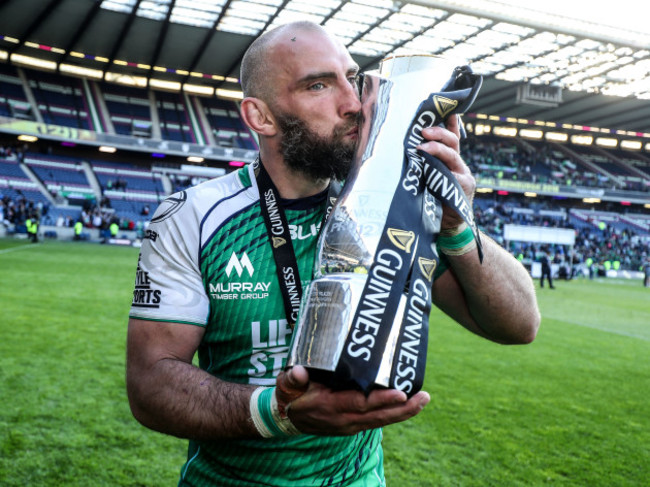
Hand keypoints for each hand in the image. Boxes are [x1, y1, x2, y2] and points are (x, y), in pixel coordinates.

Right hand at [275, 366, 429, 435]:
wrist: (287, 419)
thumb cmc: (290, 396)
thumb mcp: (286, 385)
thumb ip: (292, 379)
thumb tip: (299, 372)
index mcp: (330, 407)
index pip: (361, 404)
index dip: (381, 399)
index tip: (401, 393)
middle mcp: (344, 420)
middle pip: (379, 416)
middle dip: (403, 408)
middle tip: (424, 397)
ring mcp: (350, 424)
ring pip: (382, 420)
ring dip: (404, 412)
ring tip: (423, 400)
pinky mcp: (354, 424)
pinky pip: (378, 420)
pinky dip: (394, 413)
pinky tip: (408, 404)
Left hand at [418, 115, 475, 230]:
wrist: (447, 226)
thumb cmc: (434, 202)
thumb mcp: (428, 179)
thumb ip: (424, 165)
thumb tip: (407, 150)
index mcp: (450, 161)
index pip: (452, 137)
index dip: (450, 122)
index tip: (447, 108)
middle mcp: (458, 165)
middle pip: (452, 142)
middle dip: (438, 133)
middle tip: (423, 130)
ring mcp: (463, 175)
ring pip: (452, 156)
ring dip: (437, 149)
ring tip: (422, 146)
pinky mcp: (463, 188)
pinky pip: (453, 175)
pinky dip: (442, 170)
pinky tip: (433, 168)